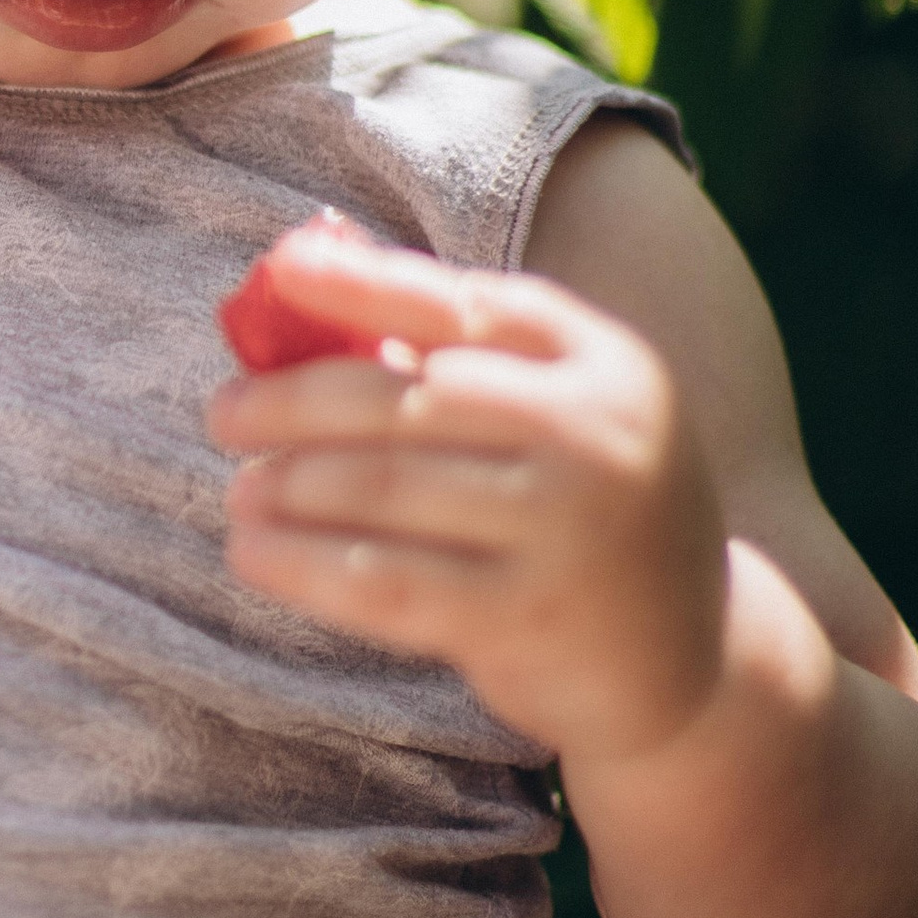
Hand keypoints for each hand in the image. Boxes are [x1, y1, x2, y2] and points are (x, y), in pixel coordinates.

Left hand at [209, 219, 727, 770]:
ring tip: (239, 488)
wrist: (694, 658)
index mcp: (600, 360)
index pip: (461, 303)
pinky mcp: (525, 618)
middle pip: (405, 396)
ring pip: (383, 488)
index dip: (363, 282)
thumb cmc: (590, 510)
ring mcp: (564, 527)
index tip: (279, 270)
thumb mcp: (561, 412)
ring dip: (287, 484)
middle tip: (224, 413)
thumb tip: (312, 259)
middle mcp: (591, 432)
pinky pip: (383, 580)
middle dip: (292, 400)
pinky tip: (252, 552)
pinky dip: (302, 563)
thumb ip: (454, 347)